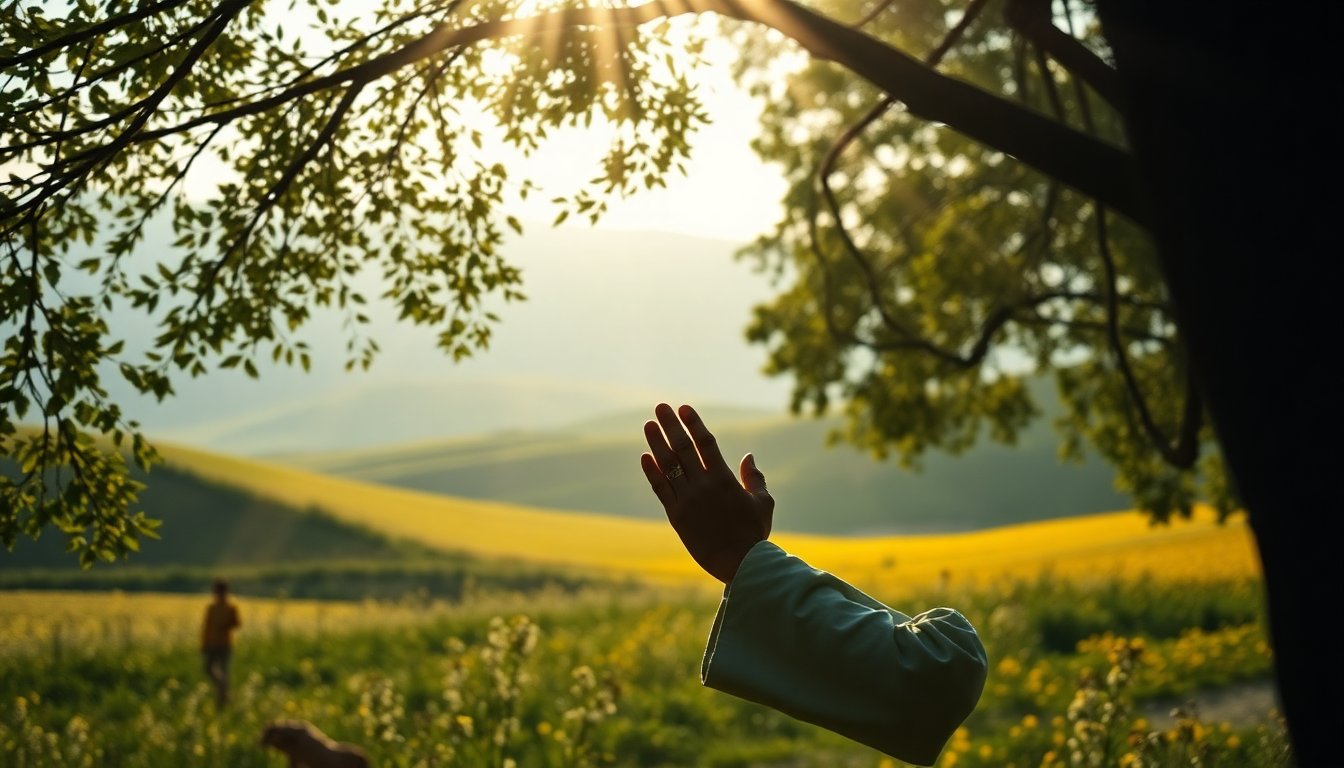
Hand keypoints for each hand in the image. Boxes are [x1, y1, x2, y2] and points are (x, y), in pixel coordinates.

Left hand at [640, 403, 773, 583]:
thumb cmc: (754, 534)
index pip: (705, 443)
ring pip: (668, 465)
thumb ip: (754, 478)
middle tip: (661, 407)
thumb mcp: (763, 503)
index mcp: (725, 479)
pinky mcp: (676, 516)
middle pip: (683, 448)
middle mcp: (704, 485)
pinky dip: (652, 472)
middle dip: (671, 425)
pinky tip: (645, 457)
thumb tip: (748, 456)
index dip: (694, 424)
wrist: (739, 564)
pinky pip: (661, 489)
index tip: (684, 408)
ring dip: (657, 443)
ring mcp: (687, 500)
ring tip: (649, 425)